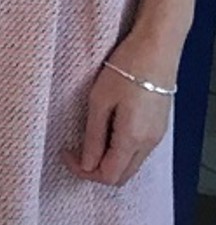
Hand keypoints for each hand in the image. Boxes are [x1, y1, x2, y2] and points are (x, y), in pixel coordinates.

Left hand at [64, 33, 178, 185]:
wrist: (156, 48)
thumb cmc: (125, 69)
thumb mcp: (99, 102)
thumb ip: (94, 136)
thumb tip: (87, 164)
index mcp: (132, 138)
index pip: (108, 175)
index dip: (83, 171)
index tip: (66, 153)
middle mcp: (149, 143)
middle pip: (122, 175)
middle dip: (95, 170)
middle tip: (75, 151)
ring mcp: (157, 136)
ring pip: (130, 164)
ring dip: (108, 160)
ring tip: (88, 139)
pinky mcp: (159, 127)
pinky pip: (138, 151)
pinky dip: (120, 151)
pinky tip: (106, 132)